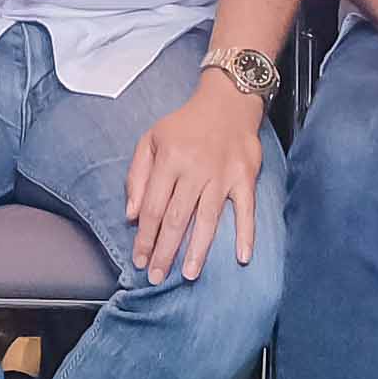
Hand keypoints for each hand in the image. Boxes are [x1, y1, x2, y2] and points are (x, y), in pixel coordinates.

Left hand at [125, 67, 269, 282]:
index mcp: (169, 159)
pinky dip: (245, 233)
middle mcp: (195, 169)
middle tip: (157, 277)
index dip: (144, 237)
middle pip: (177, 218)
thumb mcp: (151, 139)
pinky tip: (242, 256)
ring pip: (208, 218)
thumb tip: (132, 215)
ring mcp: (222, 175)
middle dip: (165, 250)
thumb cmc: (185, 124)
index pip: (152, 207)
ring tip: (189, 274)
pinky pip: (245, 209)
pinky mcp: (245, 177)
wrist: (227, 101)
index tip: (139, 260)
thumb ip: (137, 175)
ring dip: (198, 249)